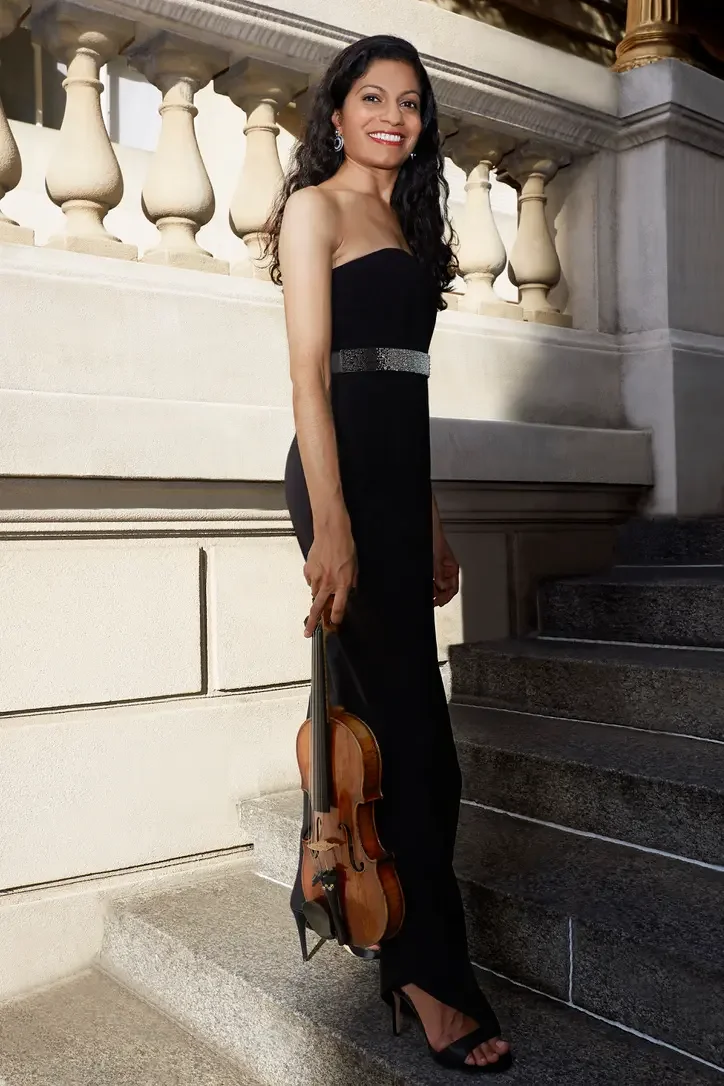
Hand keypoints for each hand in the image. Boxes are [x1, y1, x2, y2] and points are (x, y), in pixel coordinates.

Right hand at [303, 516, 357, 635]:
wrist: (332, 532)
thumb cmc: (346, 547)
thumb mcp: (355, 566)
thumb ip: (351, 581)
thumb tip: (349, 590)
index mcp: (342, 584)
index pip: (338, 608)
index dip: (335, 618)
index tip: (333, 623)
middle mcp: (328, 583)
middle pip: (317, 608)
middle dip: (312, 623)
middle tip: (307, 633)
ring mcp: (316, 577)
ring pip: (314, 593)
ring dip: (318, 594)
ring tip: (324, 583)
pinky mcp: (308, 569)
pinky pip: (310, 580)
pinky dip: (314, 579)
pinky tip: (320, 570)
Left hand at [433, 532, 458, 606]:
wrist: (428, 531)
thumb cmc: (435, 539)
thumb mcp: (436, 559)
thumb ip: (439, 574)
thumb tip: (442, 587)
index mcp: (452, 568)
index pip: (453, 588)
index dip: (446, 597)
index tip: (439, 603)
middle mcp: (447, 569)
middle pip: (446, 589)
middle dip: (439, 596)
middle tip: (432, 602)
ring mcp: (440, 568)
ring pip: (439, 586)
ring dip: (434, 591)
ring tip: (429, 596)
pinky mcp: (432, 567)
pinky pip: (433, 580)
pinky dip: (430, 585)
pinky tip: (426, 588)